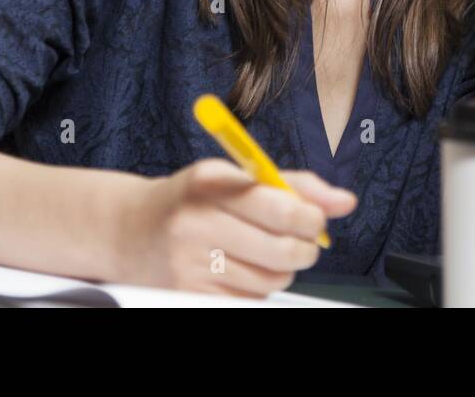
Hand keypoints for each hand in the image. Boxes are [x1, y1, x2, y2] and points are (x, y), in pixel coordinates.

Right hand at [114, 158, 357, 296]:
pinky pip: (251, 299)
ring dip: (282, 268)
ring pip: (273, 278)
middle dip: (307, 247)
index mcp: (211, 182)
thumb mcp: (235, 176)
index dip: (312, 217)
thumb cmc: (194, 199)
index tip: (316, 218)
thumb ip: (293, 184)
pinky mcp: (189, 295)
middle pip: (283, 250)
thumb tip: (344, 201)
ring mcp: (189, 263)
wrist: (130, 230)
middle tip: (305, 240)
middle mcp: (196, 222)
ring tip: (262, 251)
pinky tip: (241, 269)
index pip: (281, 206)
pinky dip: (258, 287)